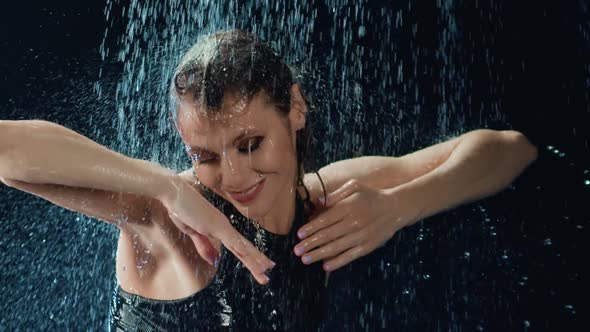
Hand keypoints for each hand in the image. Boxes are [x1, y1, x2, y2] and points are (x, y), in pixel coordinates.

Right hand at [160, 176, 275, 284]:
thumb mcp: (192, 232)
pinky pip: (233, 241)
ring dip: (254, 260)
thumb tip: (214, 260)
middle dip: (256, 263)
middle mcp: (225, 227)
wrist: (174, 192)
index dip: (249, 259)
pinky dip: (244, 250)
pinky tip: (252, 258)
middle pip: (244, 249)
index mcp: (220, 228)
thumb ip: (204, 246)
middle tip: (267, 277)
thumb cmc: (181, 208)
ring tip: (267, 270)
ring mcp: (222, 226)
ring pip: (243, 247)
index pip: (238, 248)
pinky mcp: (217, 225)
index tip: (260, 269)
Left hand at [294, 179, 409, 271]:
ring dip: (318, 254)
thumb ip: (336, 194)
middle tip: (296, 250)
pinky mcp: (368, 246)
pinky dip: (338, 262)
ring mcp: (361, 236)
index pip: (325, 220)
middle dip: (310, 244)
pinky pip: (350, 256)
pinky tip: (326, 266)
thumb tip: (318, 201)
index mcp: (348, 207)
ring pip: (336, 247)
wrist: (396, 207)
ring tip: (305, 259)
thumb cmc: (372, 195)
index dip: (310, 228)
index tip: (299, 234)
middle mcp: (354, 222)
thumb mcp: (355, 187)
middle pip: (327, 235)